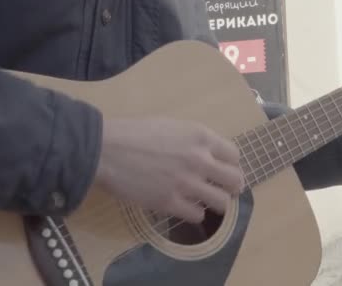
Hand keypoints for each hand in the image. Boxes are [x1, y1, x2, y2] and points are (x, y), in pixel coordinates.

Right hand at [94, 118, 243, 223]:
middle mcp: (200, 160)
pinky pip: (197, 215)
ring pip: (221, 202)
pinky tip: (185, 208)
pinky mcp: (171, 203)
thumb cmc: (134, 133)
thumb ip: (192, 140)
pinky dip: (194, 213)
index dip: (230, 164)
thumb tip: (205, 154)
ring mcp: (187, 183)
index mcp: (200, 136)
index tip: (223, 170)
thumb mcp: (171, 126)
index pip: (234, 155)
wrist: (106, 150)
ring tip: (206, 202)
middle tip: (222, 190)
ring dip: (215, 203)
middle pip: (235, 181)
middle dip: (231, 187)